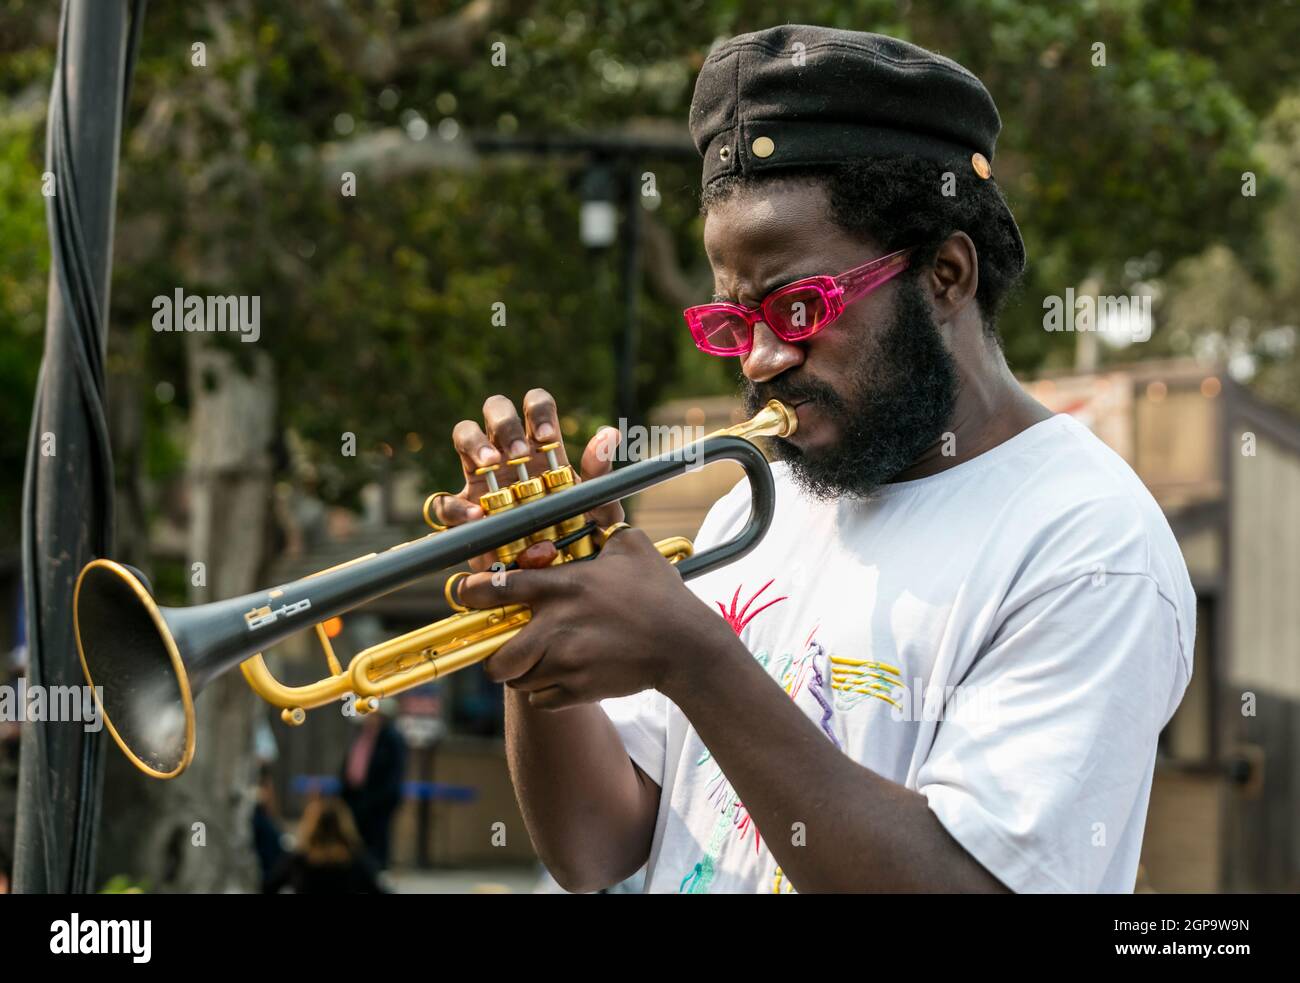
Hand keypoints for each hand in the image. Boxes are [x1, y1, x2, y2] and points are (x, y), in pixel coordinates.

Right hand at [432, 388, 623, 571]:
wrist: (555, 577)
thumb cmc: (576, 534)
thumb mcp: (594, 508)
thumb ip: (599, 474)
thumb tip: (608, 435)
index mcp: (541, 446)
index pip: (536, 405)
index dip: (538, 412)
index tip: (547, 439)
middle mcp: (508, 453)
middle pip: (496, 408)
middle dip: (503, 422)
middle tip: (519, 453)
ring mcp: (480, 478)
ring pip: (464, 433)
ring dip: (475, 442)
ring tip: (491, 464)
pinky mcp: (463, 512)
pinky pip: (444, 500)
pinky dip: (456, 505)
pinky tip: (478, 515)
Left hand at [457, 526, 746, 708]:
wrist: (686, 646)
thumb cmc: (659, 592)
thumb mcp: (631, 545)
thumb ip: (602, 518)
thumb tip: (598, 477)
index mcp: (562, 588)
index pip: (496, 589)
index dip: (472, 593)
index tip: (468, 595)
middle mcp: (556, 628)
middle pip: (496, 659)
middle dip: (493, 657)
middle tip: (505, 647)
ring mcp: (567, 665)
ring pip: (518, 683)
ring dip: (522, 674)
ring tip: (538, 661)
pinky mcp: (580, 691)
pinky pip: (541, 702)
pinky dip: (545, 694)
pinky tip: (562, 676)